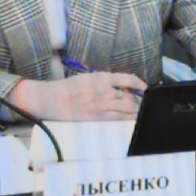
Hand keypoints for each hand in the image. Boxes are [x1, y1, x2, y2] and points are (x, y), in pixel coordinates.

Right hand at [13, 70, 144, 120]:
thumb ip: (105, 81)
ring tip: (141, 112)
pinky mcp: (98, 117)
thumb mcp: (88, 78)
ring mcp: (101, 104)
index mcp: (100, 77)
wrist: (51, 99)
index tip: (145, 87)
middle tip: (145, 103)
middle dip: (141, 100)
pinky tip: (134, 118)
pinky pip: (119, 118)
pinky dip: (129, 118)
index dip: (139, 83)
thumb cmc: (68, 89)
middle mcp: (103, 90)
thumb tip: (123, 86)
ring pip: (128, 107)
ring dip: (137, 110)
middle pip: (130, 95)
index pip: (127, 79)